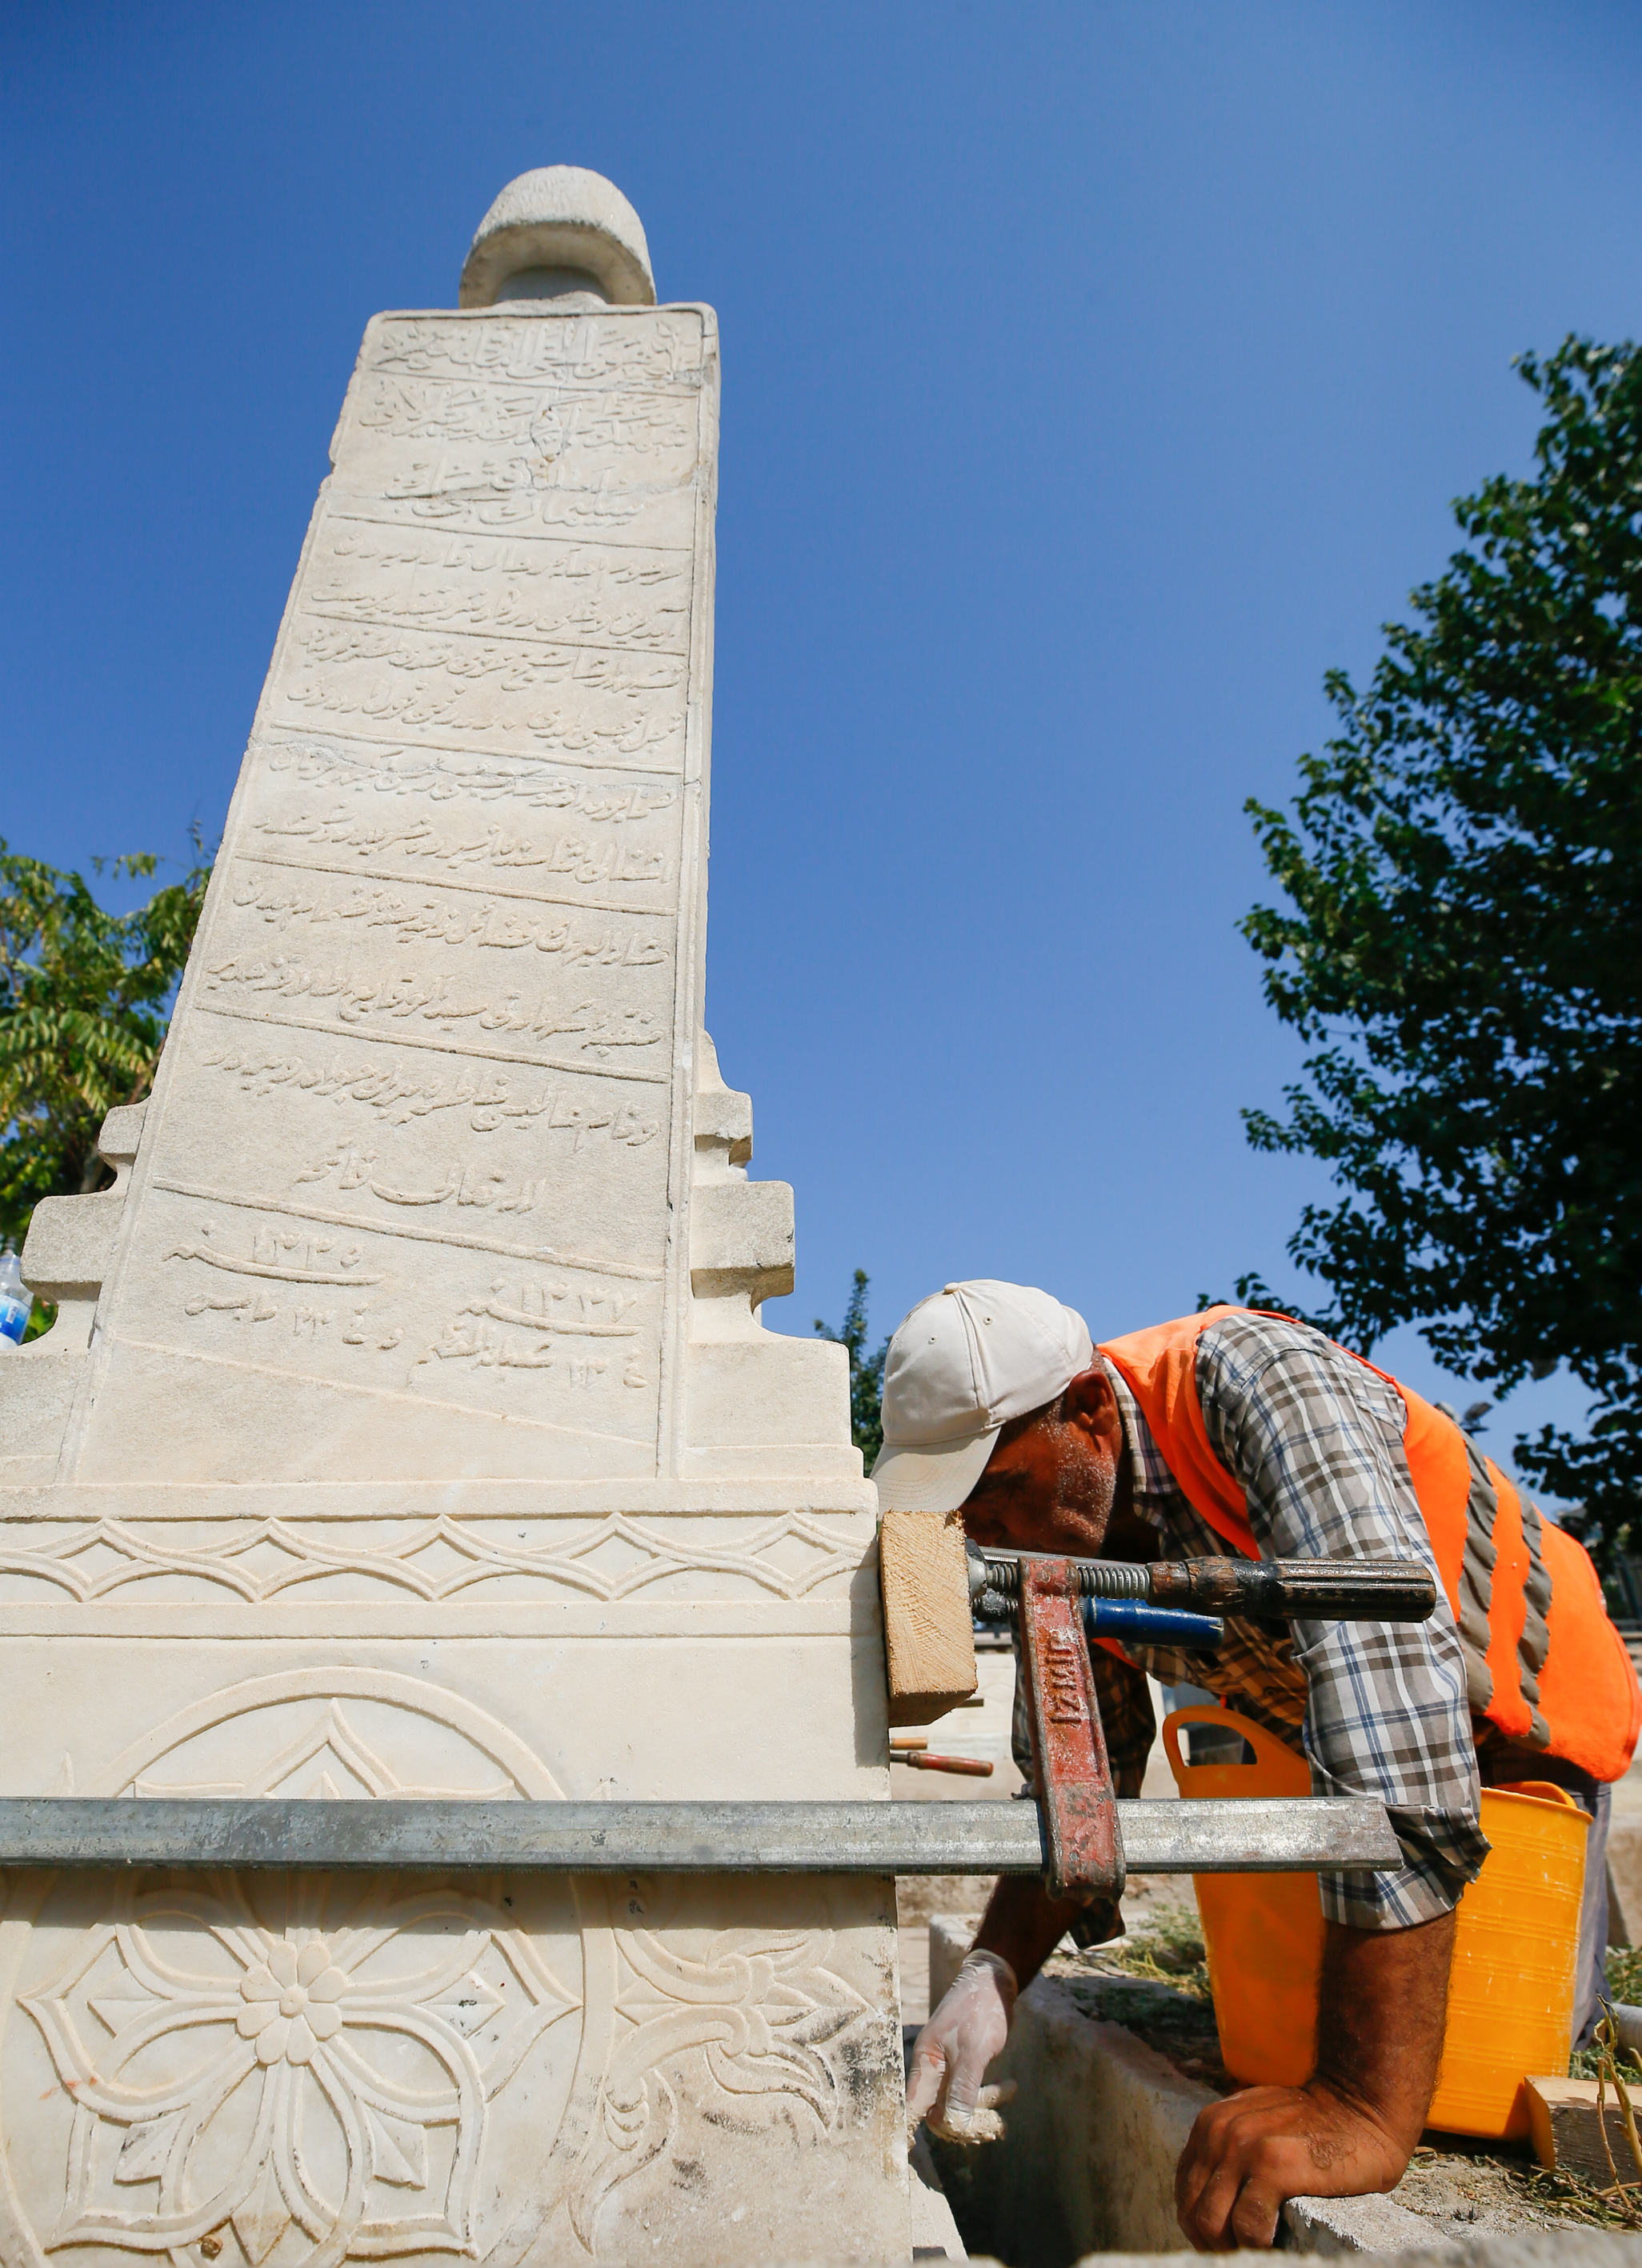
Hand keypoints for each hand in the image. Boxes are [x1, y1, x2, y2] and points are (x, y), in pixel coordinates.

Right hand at [905, 1951, 1016, 2132]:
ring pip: (958, 2105)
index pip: (911, 2106)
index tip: (907, 2156)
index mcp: (925, 2063)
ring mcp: (949, 2068)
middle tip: (992, 2127)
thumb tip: (953, 2127)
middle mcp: (933, 2069)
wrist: (995, 1982)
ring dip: (985, 2107)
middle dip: (964, 2124)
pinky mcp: (965, 2067)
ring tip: (1011, 2090)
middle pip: (938, 2114)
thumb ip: (961, 2089)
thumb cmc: (978, 2011)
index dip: (908, 2131)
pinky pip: (972, 2094)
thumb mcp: (973, 2051)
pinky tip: (1012, 2087)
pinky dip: (991, 2097)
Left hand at [1174, 2078, 1410, 2249]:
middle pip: (1192, 2212)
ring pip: (1211, 2223)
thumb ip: (1228, 2155)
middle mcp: (1218, 2133)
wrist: (1360, 2105)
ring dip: (1233, 2247)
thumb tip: (1210, 2209)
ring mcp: (1243, 2148)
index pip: (1185, 2192)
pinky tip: (1276, 2242)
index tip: (1228, 2243)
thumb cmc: (1315, 2126)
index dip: (1201, 2228)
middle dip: (1213, 2244)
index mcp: (1209, 2126)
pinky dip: (1258, 2245)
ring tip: (1259, 2250)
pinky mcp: (1273, 2166)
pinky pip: (1248, 2226)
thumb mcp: (1256, 2126)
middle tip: (1243, 2254)